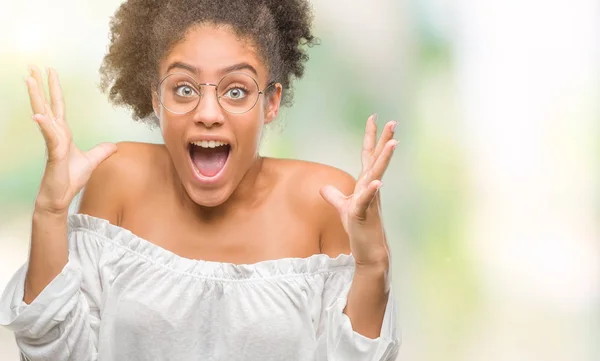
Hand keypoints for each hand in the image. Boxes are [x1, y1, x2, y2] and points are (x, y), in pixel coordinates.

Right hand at [26, 65, 116, 215]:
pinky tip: (37, 114)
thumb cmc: (70, 180)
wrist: (60, 198)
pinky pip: (49, 137)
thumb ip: (101, 151)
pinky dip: (44, 125)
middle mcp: (55, 134)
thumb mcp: (91, 162)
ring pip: (44, 115)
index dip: (55, 89)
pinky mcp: (54, 155)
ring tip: (28, 80)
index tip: (50, 71)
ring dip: (36, 97)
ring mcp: (52, 143)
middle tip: (32, 65)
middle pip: (47, 104)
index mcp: (63, 133)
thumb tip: (114, 145)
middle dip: (40, 85)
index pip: (59, 106)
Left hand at [320, 114, 397, 266]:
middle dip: (383, 140)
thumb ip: (335, 196)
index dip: (370, 137)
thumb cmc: (359, 228)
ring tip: (393, 142)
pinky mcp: (364, 214)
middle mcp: (370, 188)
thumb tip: (324, 188)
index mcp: (365, 183)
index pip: (368, 156)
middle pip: (377, 159)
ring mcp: (370, 199)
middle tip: (392, 121)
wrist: (369, 251)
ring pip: (377, 174)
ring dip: (384, 159)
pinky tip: (377, 182)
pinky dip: (372, 191)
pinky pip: (368, 200)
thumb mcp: (343, 208)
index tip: (373, 118)